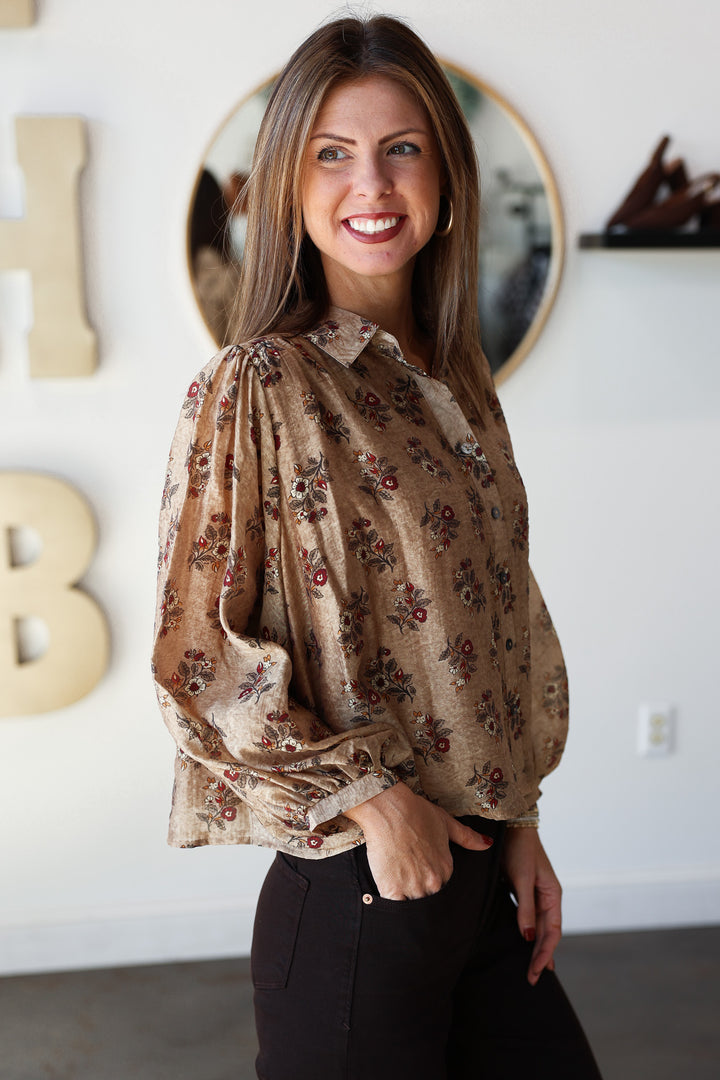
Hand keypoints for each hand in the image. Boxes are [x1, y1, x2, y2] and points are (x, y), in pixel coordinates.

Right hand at [344, 782, 493, 899]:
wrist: (388, 808)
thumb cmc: (415, 812)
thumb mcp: (445, 821)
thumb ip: (467, 837)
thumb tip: (488, 843)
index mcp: (446, 867)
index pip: (445, 889)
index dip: (435, 886)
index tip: (425, 879)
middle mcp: (433, 880)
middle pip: (431, 900)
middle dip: (424, 896)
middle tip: (412, 886)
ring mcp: (413, 887)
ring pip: (415, 907)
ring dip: (410, 904)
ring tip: (402, 891)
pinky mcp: (392, 889)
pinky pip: (397, 909)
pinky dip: (395, 907)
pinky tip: (392, 899)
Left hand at [501, 827, 561, 985]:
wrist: (511, 824)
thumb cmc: (518, 849)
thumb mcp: (522, 879)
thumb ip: (525, 908)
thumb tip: (528, 938)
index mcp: (553, 895)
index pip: (552, 933)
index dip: (545, 954)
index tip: (536, 973)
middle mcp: (548, 897)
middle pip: (547, 933)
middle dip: (541, 956)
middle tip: (532, 979)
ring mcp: (537, 894)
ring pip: (539, 927)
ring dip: (537, 947)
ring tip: (533, 968)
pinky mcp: (523, 890)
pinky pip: (529, 917)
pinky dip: (528, 932)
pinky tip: (525, 941)